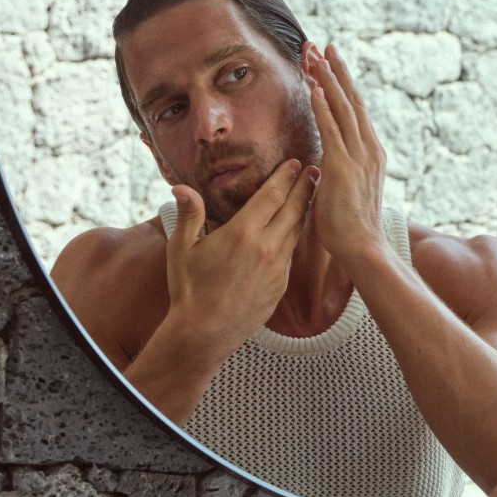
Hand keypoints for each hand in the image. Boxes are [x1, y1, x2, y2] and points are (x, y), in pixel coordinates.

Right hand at [165, 158, 315, 360]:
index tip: (294, 164)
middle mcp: (266, 248)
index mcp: (243, 234)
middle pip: (293, 210)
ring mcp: (277, 268)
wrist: (206, 333)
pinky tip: (296, 230)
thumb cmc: (189, 290)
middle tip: (315, 170)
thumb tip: (181, 188)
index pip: (272, 196)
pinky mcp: (281, 285)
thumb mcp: (182, 249)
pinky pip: (291, 254)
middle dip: (305, 187)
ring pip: (297, 231)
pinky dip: (296, 236)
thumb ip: (189, 215)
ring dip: (305, 210)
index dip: (285, 178)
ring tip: (311, 194)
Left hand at [306, 44, 388, 269]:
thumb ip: (338, 171)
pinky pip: (332, 129)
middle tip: (323, 44)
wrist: (363, 247)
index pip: (355, 110)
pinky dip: (322, 106)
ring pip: (342, 108)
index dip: (342, 83)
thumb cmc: (351, 227)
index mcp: (371, 153)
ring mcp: (359, 156)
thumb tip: (323, 165)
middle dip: (336, 71)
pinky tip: (312, 86)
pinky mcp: (344, 166)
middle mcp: (369, 149)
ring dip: (327, 80)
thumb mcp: (345, 190)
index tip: (330, 62)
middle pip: (352, 100)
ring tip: (315, 56)